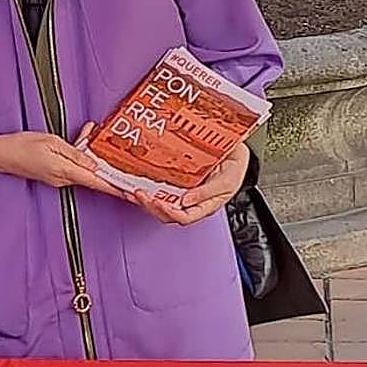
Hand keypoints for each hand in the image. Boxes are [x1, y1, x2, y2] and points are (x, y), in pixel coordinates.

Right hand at [0, 126, 129, 200]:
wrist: (1, 154)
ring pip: (83, 170)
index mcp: (64, 170)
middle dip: (109, 172)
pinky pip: (73, 168)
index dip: (114, 188)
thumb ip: (75, 153)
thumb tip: (93, 163)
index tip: (129, 193)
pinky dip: (81, 156)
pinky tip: (83, 140)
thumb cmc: (23, 145)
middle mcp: (63, 179)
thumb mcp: (52, 142)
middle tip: (127, 174)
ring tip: (96, 136)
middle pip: (93, 177)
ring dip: (93, 159)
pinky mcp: (54, 175)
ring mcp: (58, 179)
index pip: (96, 182)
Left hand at [130, 143, 248, 226]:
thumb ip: (208, 192)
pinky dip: (147, 188)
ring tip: (132, 191)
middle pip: (168, 213)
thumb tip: (186, 201)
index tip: (159, 203)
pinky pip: (160, 189)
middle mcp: (191, 202)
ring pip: (161, 203)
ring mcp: (182, 192)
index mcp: (205, 205)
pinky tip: (136, 183)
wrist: (235, 150)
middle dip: (151, 207)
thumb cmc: (235, 167)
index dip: (170, 213)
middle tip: (139, 195)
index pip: (185, 217)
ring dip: (145, 200)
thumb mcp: (228, 179)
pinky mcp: (176, 181)